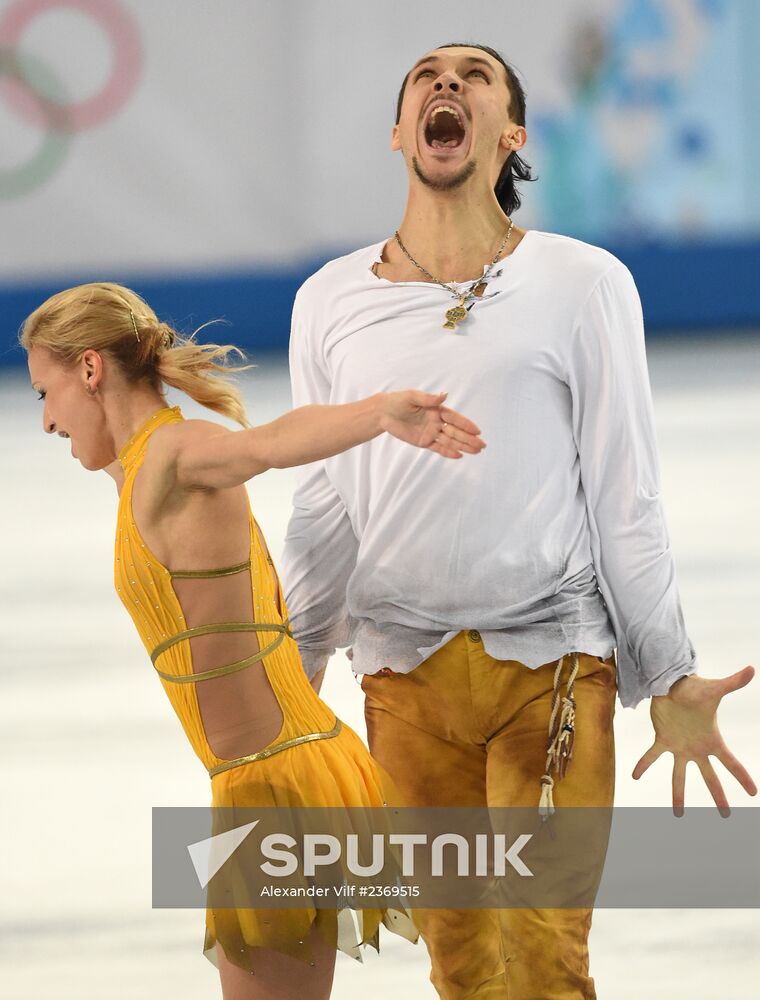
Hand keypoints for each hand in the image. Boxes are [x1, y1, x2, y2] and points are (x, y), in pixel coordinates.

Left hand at [380, 390, 485, 457]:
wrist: (383, 413)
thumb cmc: (397, 401)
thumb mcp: (412, 397)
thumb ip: (429, 399)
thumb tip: (444, 395)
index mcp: (436, 410)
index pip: (454, 418)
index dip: (466, 425)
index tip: (478, 431)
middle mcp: (436, 422)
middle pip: (456, 432)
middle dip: (469, 439)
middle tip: (482, 445)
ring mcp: (430, 432)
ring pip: (450, 441)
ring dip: (463, 446)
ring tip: (476, 451)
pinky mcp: (423, 442)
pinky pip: (437, 448)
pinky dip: (448, 452)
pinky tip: (459, 455)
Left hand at [632, 667, 756, 815]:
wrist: (673, 683)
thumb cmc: (695, 688)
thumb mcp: (715, 688)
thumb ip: (733, 682)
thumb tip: (751, 668)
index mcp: (712, 740)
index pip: (731, 763)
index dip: (742, 777)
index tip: (753, 794)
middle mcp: (697, 748)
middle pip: (710, 777)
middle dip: (718, 796)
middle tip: (726, 815)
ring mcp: (680, 747)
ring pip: (679, 776)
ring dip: (678, 795)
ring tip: (678, 815)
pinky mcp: (662, 739)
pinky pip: (652, 755)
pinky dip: (644, 764)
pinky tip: (635, 775)